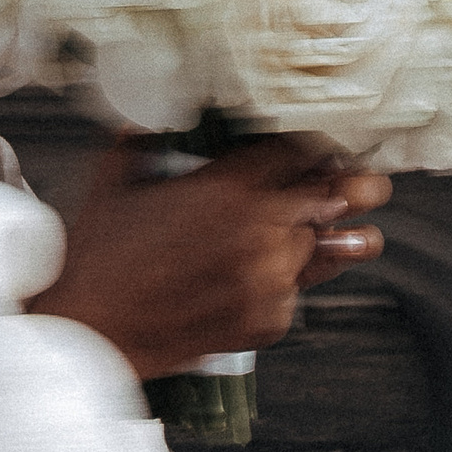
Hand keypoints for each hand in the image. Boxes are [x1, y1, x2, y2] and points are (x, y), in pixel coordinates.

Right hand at [33, 133, 388, 380]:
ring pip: (323, 245)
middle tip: (361, 182)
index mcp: (227, 188)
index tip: (320, 146)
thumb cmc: (98, 263)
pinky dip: (290, 280)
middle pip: (329, 196)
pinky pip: (298, 291)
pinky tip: (280, 271)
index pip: (298, 151)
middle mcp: (257, 232)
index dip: (313, 144)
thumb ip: (145, 140)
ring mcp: (266, 281)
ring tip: (353, 226)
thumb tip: (154, 119)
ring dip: (328, 234)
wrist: (90, 332)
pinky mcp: (266, 320)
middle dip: (344, 185)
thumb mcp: (115, 181)